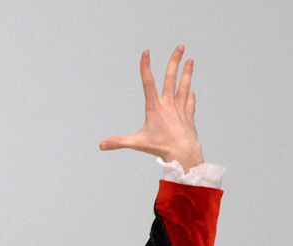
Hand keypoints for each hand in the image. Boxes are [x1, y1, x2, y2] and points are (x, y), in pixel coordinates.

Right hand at [98, 46, 202, 170]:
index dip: (146, 66)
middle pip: (171, 78)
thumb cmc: (160, 148)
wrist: (184, 153)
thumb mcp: (137, 143)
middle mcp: (169, 104)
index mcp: (155, 107)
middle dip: (175, 61)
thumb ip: (119, 142)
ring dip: (187, 72)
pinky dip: (190, 96)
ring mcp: (180, 108)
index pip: (148, 82)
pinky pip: (190, 102)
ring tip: (190, 60)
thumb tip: (101, 145)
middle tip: (180, 47)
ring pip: (184, 86)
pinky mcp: (188, 115)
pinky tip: (191, 91)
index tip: (146, 52)